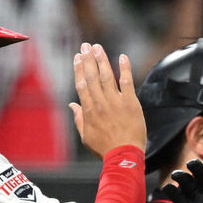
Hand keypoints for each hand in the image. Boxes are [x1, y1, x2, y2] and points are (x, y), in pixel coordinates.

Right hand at [68, 43, 145, 158]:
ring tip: (98, 48)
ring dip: (102, 60)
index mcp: (89, 110)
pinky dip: (125, 69)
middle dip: (88, 59)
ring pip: (107, 76)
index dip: (79, 69)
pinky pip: (127, 82)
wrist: (124, 156)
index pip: (82, 84)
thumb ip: (79, 119)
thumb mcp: (86, 136)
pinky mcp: (130, 103)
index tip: (77, 57)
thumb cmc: (104, 148)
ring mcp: (115, 102)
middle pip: (92, 76)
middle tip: (86, 46)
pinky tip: (122, 57)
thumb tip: (71, 105)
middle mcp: (100, 103)